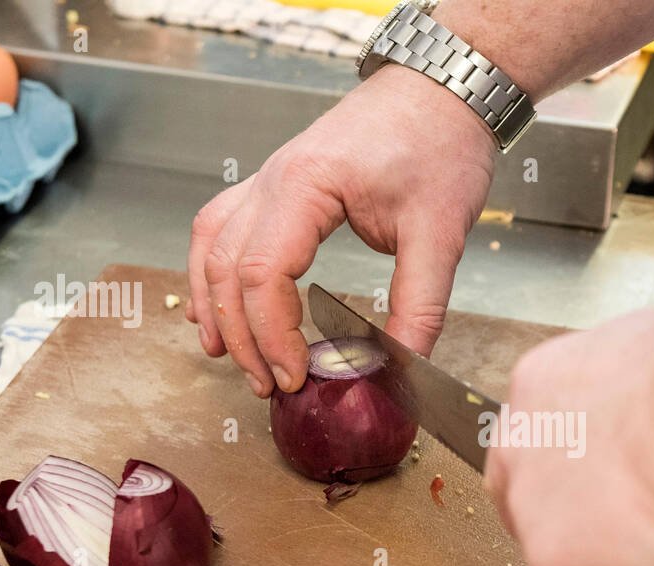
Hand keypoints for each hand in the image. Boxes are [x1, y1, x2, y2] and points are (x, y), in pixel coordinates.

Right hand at [186, 65, 495, 396]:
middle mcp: (272, 180)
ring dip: (215, 307)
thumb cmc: (440, 144)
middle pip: (228, 269)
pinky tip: (213, 305)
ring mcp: (268, 179)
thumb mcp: (440, 234)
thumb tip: (403, 367)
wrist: (441, 91)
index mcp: (307, 187)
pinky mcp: (277, 186)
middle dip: (243, 336)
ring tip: (228, 358)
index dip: (273, 334)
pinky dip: (212, 272)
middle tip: (272, 385)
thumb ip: (420, 306)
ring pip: (212, 248)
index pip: (263, 273)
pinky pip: (221, 229)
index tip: (297, 375)